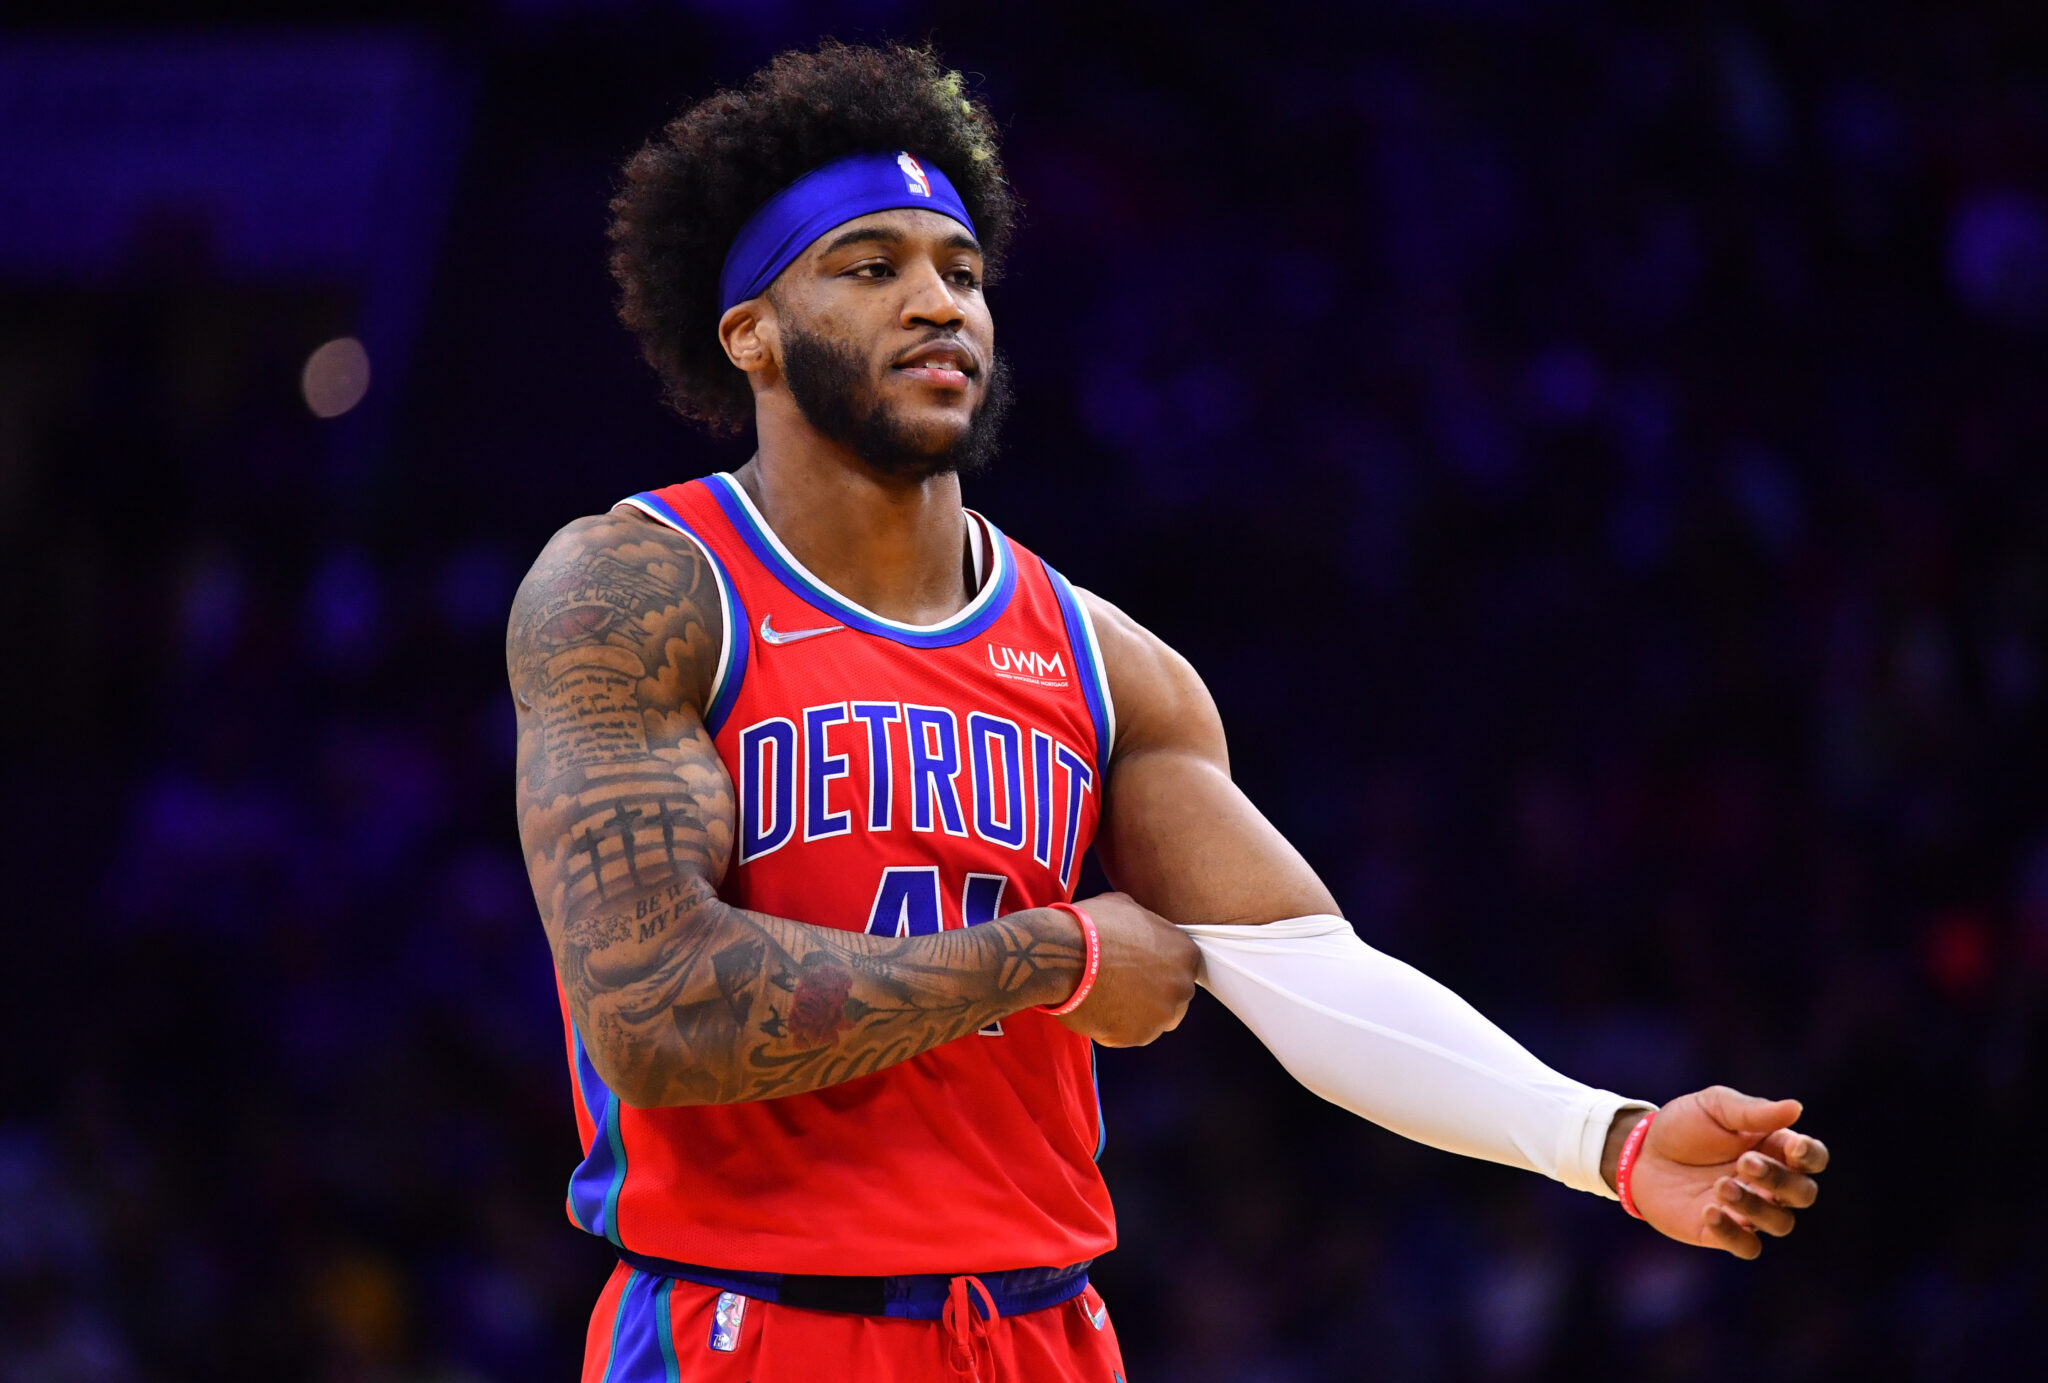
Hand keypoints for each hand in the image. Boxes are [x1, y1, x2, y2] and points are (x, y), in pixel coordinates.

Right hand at [1048, 892, 1198, 1046]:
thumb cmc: (1094, 926)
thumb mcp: (1127, 907)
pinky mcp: (1138, 1036)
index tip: (1137, 965)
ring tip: (1105, 995)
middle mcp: (1182, 988)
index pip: (1181, 965)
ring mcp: (1162, 1016)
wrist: (1064, 955)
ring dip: (1135, 1011)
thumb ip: (1145, 924)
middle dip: (1151, 991)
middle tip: (1121, 982)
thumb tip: (1139, 929)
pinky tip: (1096, 1007)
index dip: (1157, 966)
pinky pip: (1130, 1033)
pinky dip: (1115, 1025)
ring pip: (1153, 1018)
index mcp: (1186, 954)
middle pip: (1172, 996)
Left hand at [1617, 1086, 1829, 1259]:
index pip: (1812, 1158)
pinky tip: (1709, 1211)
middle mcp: (1769, 1184)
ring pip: (1779, 1223)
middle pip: (1802, 1193)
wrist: (1639, 1152)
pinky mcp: (1722, 1233)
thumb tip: (1796, 1108)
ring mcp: (1748, 1211)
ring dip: (1756, 1206)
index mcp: (1774, 1148)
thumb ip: (1753, 1112)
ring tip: (1720, 1185)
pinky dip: (1733, 1233)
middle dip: (1780, 1180)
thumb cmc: (1683, 1125)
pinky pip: (1746, 1246)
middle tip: (1744, 1162)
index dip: (1810, 1156)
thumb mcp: (1714, 1107)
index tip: (1793, 1149)